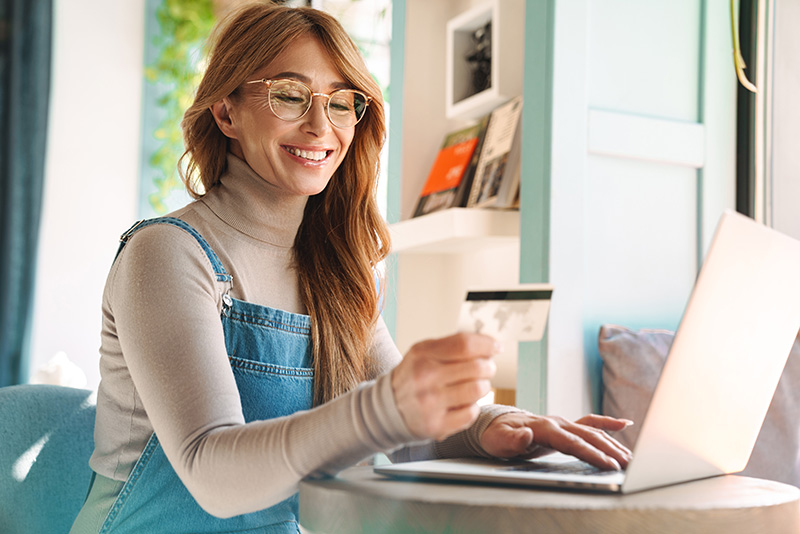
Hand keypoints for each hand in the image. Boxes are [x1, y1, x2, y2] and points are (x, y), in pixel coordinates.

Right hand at [392, 333, 497, 440]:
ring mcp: (431, 403)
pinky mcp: (437, 425)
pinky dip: (472, 407)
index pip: (465, 345)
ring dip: (483, 386)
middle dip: (488, 366)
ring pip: (478, 390)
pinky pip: (472, 413)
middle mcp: (425, 378)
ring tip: (474, 385)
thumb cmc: (413, 377)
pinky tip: (463, 403)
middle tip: (486, 368)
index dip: (487, 344)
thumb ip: (452, 345)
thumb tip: (488, 343)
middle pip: (476, 367)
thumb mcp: (423, 352)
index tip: (496, 347)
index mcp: (423, 355)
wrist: (390, 408)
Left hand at [480, 413, 632, 469]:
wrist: (496, 424)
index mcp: (544, 427)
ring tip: (630, 458)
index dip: (591, 453)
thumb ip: (513, 440)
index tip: (609, 464)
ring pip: (592, 431)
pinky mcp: (564, 425)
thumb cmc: (497, 435)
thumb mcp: (499, 440)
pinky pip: (589, 422)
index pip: (572, 442)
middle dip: (609, 451)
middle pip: (588, 436)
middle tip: (628, 465)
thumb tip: (527, 434)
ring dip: (612, 443)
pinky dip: (607, 423)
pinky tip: (624, 424)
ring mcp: (562, 422)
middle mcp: (557, 422)